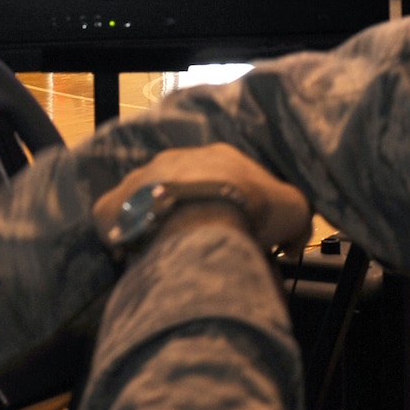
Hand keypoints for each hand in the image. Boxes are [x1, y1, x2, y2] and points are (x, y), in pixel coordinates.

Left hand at [93, 143, 312, 255]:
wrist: (204, 217)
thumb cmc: (251, 208)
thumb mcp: (294, 210)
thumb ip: (295, 220)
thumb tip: (293, 241)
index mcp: (219, 156)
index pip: (226, 176)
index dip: (235, 202)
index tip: (240, 228)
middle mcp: (175, 159)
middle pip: (184, 184)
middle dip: (193, 209)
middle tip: (203, 240)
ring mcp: (141, 180)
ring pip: (148, 199)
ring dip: (157, 220)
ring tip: (168, 250)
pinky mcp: (114, 206)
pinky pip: (114, 220)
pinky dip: (122, 235)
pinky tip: (134, 253)